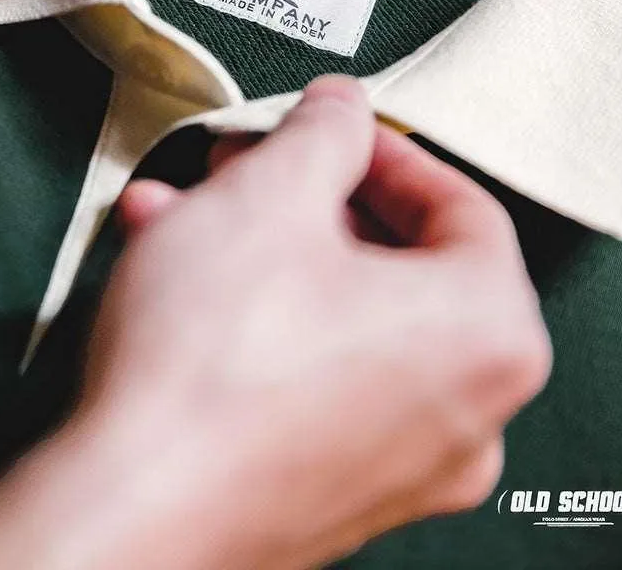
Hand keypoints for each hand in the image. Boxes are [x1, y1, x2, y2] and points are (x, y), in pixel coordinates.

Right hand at [0, 77, 549, 569]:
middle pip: (391, 261)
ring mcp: (403, 465)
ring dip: (259, 250)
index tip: (325, 128)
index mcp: (489, 333)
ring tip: (182, 214)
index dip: (380, 150)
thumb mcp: (273, 193)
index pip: (460, 205)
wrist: (131, 512)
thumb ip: (324, 131)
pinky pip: (312, 375)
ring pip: (337, 315)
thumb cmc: (214, 362)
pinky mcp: (335, 494)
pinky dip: (256, 319)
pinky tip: (176, 281)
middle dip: (300, 198)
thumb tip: (343, 110)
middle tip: (244, 165)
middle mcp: (468, 412)